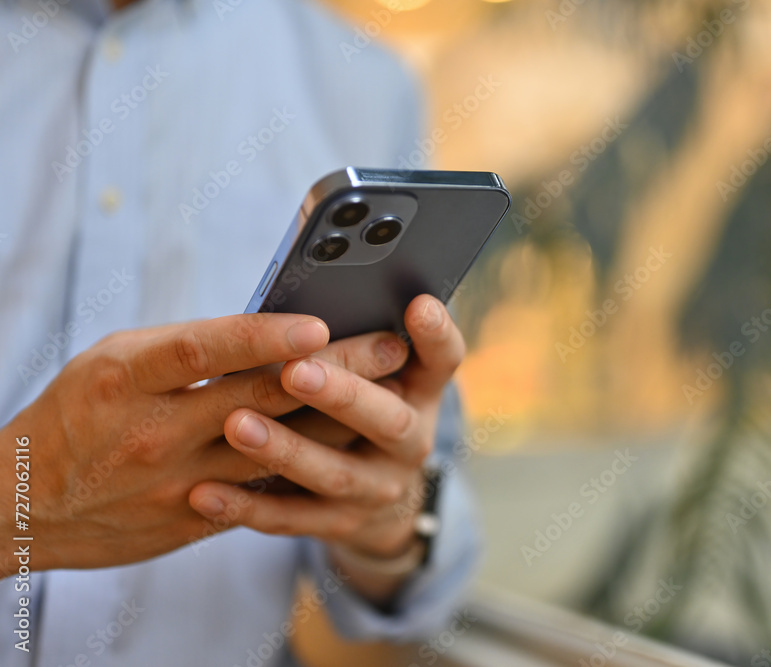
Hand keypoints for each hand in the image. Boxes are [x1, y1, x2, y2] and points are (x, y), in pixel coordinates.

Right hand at [0, 313, 396, 575]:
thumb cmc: (78, 413)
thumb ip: (188, 349)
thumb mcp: (115, 362)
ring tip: (393, 393)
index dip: (266, 336)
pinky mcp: (196, 519)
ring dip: (340, 420)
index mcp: (127, 377)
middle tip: (391, 347)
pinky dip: (311, 466)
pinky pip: (266, 491)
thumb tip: (271, 331)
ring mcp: (177, 482)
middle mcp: (154, 431)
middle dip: (336, 371)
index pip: (205, 351)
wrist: (26, 504)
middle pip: (261, 398)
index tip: (321, 323)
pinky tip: (356, 445)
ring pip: (279, 450)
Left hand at [188, 295, 464, 600]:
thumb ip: (360, 341)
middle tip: (295, 371)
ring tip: (237, 425)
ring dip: (286, 450)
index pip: (443, 358)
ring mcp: (378, 489)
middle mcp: (411, 443)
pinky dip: (247, 507)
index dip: (436, 335)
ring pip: (335, 474)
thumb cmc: (362, 409)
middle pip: (389, 420)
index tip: (417, 305)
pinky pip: (291, 518)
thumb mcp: (382, 375)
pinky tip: (205, 492)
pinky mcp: (340, 525)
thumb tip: (318, 284)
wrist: (379, 502)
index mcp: (423, 392)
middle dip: (342, 396)